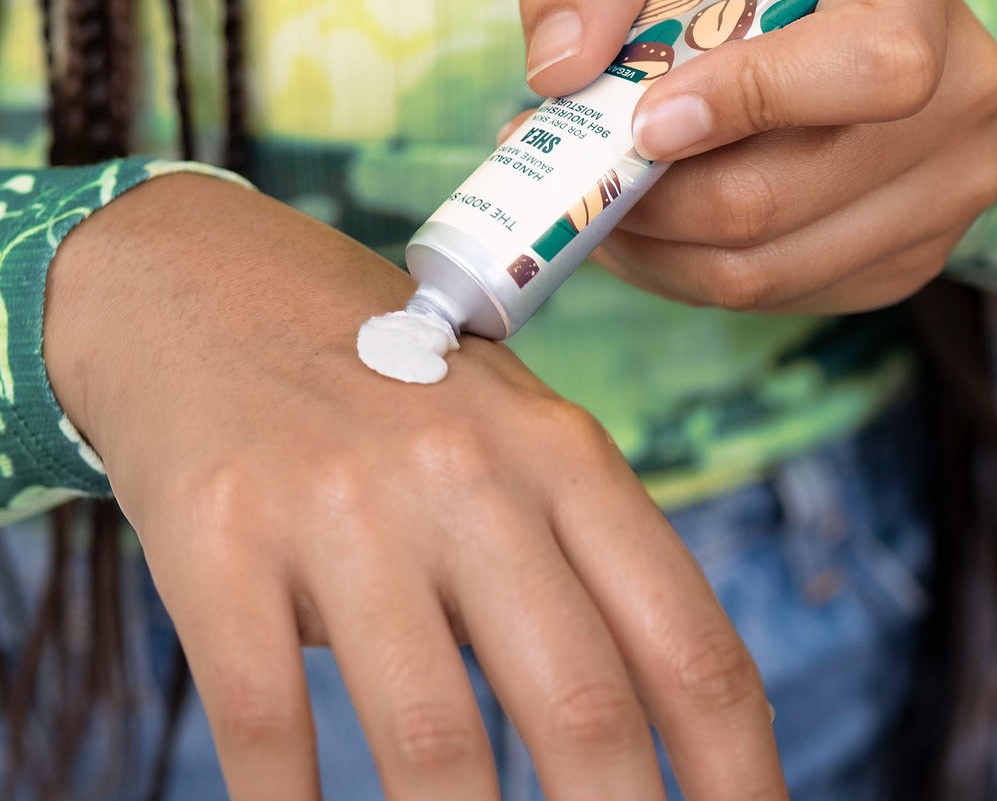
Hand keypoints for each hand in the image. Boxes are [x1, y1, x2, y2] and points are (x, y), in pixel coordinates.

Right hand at [44, 173, 783, 800]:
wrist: (210, 288)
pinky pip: (271, 726)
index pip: (689, 642)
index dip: (742, 776)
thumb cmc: (388, 377)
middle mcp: (468, 474)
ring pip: (434, 741)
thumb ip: (582, 557)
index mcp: (562, 453)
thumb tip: (658, 734)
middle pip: (584, 709)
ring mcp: (342, 505)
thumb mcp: (512, 432)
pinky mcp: (221, 539)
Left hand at [519, 0, 996, 313]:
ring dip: (656, 250)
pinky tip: (659, 232)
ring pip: (765, 270)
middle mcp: (960, 95)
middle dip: (653, 199)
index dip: (747, 103)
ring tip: (603, 208)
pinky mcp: (909, 261)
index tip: (645, 122)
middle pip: (781, 195)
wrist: (825, 36)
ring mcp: (947, 193)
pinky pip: (777, 297)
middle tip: (577, 179)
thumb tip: (556, 71)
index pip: (868, 68)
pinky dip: (690, 275)